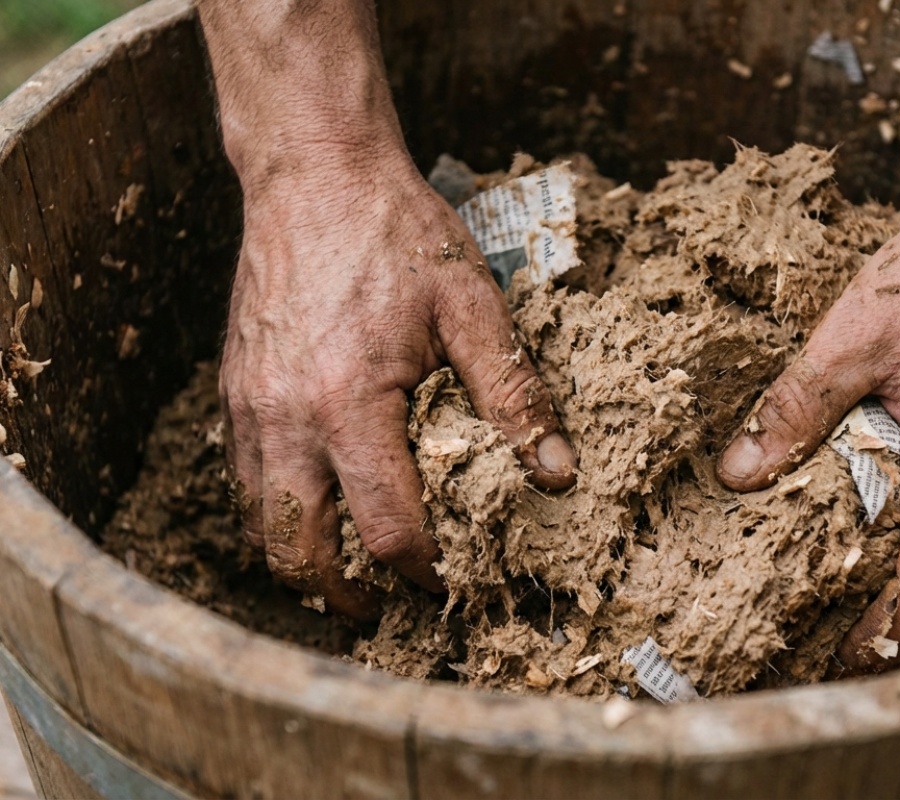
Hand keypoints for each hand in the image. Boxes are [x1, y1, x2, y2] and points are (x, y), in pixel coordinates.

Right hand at [221, 150, 575, 617]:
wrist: (315, 174)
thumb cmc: (396, 234)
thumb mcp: (471, 307)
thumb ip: (513, 393)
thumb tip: (555, 471)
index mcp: (348, 405)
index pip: (386, 528)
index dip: (422, 570)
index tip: (449, 580)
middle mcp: (285, 418)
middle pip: (298, 550)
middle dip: (342, 596)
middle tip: (382, 610)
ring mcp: (250, 406)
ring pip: (259, 523)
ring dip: (300, 562)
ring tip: (346, 576)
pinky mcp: (234, 389)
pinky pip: (244, 479)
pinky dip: (274, 514)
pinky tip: (315, 507)